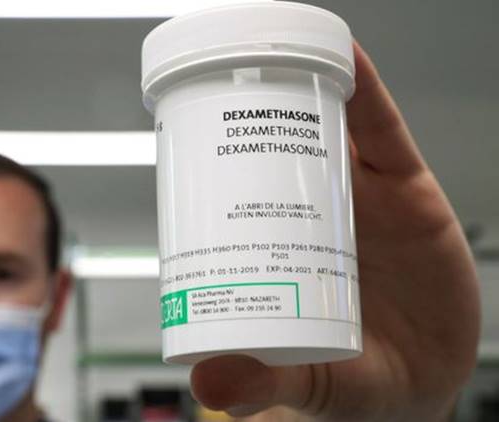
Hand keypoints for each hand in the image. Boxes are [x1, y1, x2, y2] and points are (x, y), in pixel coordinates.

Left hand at [190, 42, 480, 421]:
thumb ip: (268, 384)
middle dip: (247, 120)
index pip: (234, 197)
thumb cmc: (360, 382)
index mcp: (275, 250)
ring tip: (273, 52)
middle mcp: (309, 217)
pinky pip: (383, 132)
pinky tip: (348, 60)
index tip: (184, 138)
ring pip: (322, 130)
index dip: (212, 165)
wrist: (434, 382)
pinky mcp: (404, 192)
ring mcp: (355, 200)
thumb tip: (208, 383)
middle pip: (270, 152)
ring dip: (299, 89)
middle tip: (219, 88)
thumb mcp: (312, 385)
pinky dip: (366, 92)